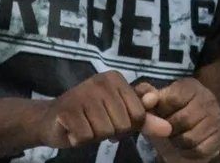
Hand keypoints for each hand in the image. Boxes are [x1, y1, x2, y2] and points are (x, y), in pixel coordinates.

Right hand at [36, 71, 171, 148]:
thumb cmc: (90, 116)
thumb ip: (145, 119)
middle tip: (95, 123)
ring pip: (105, 132)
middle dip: (110, 131)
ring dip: (95, 136)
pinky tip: (73, 129)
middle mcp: (101, 80)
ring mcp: (83, 93)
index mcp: (116, 79)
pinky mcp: (67, 109)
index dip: (127, 125)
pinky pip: (86, 137)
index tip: (112, 118)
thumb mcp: (120, 114)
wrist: (51, 120)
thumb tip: (168, 128)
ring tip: (85, 124)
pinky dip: (80, 140)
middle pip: (123, 124)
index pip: (138, 114)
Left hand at [136, 78, 219, 161]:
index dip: (161, 111)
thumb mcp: (156, 102)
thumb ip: (145, 95)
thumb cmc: (170, 112)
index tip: (161, 113)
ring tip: (177, 136)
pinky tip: (188, 145)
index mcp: (190, 86)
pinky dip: (189, 152)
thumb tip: (147, 100)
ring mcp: (217, 117)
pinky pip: (200, 149)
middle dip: (169, 129)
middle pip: (181, 120)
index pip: (172, 99)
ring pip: (190, 138)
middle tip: (168, 128)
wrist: (191, 127)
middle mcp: (208, 98)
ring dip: (178, 142)